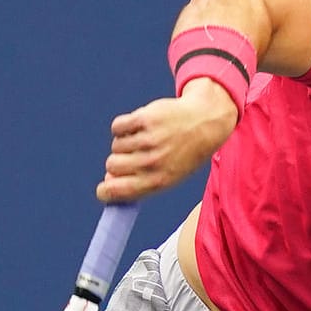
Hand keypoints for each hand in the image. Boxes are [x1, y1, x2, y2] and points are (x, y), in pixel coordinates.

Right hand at [95, 80, 238, 201]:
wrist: (205, 122)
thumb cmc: (184, 153)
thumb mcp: (170, 175)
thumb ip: (139, 183)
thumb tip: (108, 180)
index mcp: (159, 180)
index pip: (116, 191)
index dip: (106, 191)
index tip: (105, 188)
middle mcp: (153, 162)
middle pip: (112, 166)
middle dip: (119, 162)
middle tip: (136, 155)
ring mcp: (149, 139)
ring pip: (116, 146)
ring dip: (125, 142)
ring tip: (146, 139)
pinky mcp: (145, 118)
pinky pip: (118, 127)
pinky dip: (124, 126)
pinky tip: (140, 126)